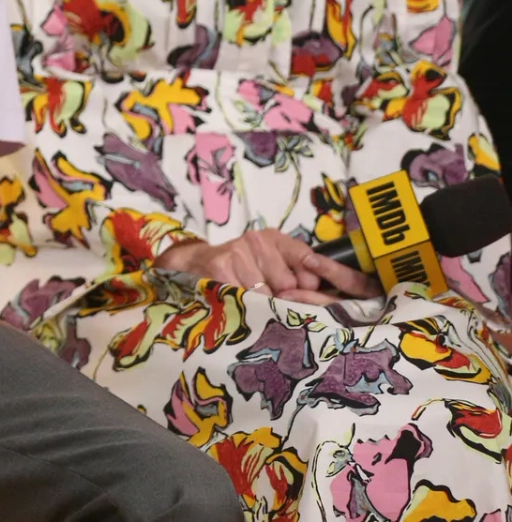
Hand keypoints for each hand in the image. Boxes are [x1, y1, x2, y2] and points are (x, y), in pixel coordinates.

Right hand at [155, 230, 381, 303]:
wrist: (186, 266)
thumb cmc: (234, 272)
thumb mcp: (266, 268)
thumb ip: (294, 280)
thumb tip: (332, 302)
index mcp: (276, 240)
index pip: (317, 260)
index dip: (345, 279)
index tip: (372, 293)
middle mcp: (260, 242)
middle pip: (297, 285)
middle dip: (301, 306)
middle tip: (300, 318)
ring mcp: (240, 253)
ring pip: (272, 297)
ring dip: (270, 312)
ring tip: (255, 313)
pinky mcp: (222, 267)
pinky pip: (248, 299)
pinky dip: (249, 311)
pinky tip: (241, 312)